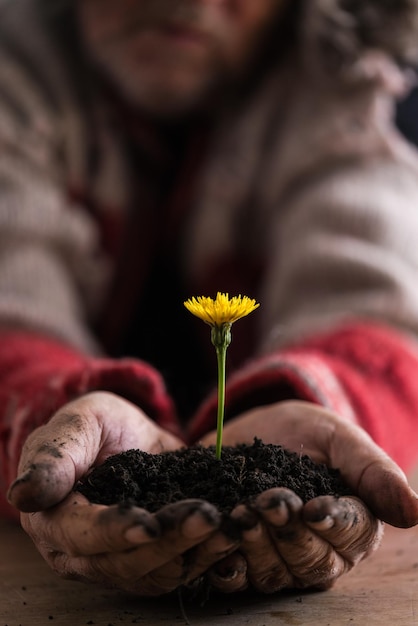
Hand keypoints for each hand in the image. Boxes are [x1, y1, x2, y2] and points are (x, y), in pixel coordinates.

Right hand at [6, 392, 229, 594]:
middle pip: (126, 563)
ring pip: (157, 572)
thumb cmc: (92, 426)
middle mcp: (84, 553)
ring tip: (230, 526)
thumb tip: (23, 494)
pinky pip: (180, 568)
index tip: (147, 523)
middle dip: (170, 542)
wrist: (121, 435)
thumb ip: (53, 457)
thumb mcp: (75, 425)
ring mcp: (120, 561)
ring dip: (196, 552)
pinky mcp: (152, 559)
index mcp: (55, 520)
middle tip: (208, 517)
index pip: (82, 535)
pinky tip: (233, 533)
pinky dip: (208, 555)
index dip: (114, 532)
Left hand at [199, 400, 417, 592]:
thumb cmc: (306, 432)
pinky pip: (237, 578)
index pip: (353, 536)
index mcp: (352, 525)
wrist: (256, 429)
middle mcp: (320, 551)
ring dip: (257, 547)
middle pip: (313, 563)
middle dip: (290, 533)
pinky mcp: (242, 558)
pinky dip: (228, 567)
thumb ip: (373, 471)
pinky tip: (221, 547)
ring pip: (275, 575)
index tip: (314, 508)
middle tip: (269, 501)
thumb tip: (417, 512)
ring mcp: (279, 559)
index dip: (334, 525)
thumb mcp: (339, 438)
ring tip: (240, 511)